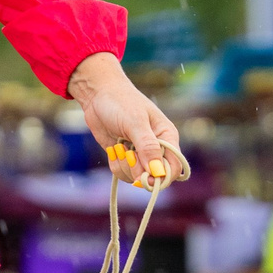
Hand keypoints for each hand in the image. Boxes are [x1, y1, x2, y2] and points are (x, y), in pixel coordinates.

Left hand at [67, 52, 188, 187]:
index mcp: (167, 137)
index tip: (145, 176)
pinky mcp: (125, 157)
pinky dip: (116, 164)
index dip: (162, 177)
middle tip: (128, 154)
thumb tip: (158, 173)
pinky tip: (113, 149)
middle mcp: (156, 148)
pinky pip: (123, 173)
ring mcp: (140, 154)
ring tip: (119, 146)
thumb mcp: (135, 123)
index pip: (174, 167)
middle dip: (139, 171)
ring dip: (125, 166)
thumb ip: (148, 147)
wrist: (98, 95)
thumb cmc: (121, 102)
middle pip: (155, 176)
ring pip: (137, 177)